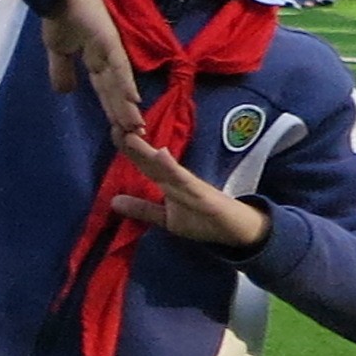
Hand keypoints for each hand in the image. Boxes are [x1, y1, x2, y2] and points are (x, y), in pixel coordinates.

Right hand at [38, 0, 150, 137]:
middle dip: (124, 114)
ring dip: (127, 106)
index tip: (120, 130)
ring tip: (135, 126)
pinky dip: (124, 83)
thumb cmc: (58, 15)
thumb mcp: (57, 49)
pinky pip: (117, 66)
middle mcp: (108, 57)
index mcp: (96, 60)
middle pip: (116, 91)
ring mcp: (110, 49)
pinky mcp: (108, 40)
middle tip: (136, 136)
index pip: (106, 89)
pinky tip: (132, 100)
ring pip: (120, 83)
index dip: (113, 109)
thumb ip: (62, 70)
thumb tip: (64, 92)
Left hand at [107, 130, 272, 250]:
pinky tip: (162, 155)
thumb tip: (114, 201)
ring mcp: (191, 186)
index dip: (128, 149)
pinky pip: (186, 182)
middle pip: (151, 160)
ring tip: (131, 136)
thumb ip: (144, 209)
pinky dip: (173, 170)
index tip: (113, 131)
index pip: (145, 164)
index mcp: (169, 184)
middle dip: (133, 144)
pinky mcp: (205, 196)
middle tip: (116, 124)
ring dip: (148, 153)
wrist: (242, 231)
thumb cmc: (205, 221)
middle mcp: (178, 180)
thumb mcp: (168, 218)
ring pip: (165, 167)